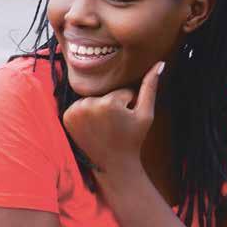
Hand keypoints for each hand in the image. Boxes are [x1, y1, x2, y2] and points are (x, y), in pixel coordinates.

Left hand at [62, 62, 163, 180]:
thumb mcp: (146, 114)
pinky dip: (87, 113)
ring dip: (100, 108)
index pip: (123, 91)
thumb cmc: (133, 139)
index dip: (129, 104)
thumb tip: (160, 63)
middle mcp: (88, 105)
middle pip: (107, 93)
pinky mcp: (67, 117)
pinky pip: (82, 106)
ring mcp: (74, 112)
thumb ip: (150, 87)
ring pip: (94, 98)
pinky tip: (93, 126)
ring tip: (104, 126)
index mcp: (108, 103)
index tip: (126, 121)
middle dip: (113, 105)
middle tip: (115, 125)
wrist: (113, 163)